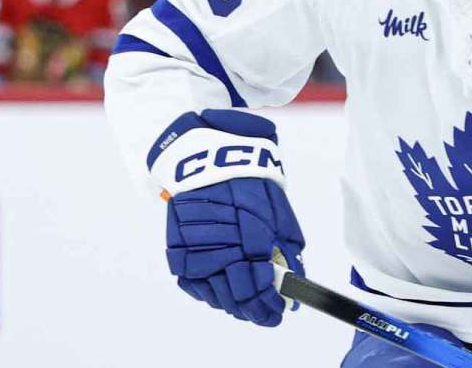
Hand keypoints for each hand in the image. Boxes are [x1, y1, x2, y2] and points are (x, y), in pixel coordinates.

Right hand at [148, 109, 300, 325]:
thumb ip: (288, 250)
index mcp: (251, 238)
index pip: (260, 288)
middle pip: (237, 298)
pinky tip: (224, 291)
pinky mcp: (177, 250)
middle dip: (254, 311)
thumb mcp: (279, 212)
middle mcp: (221, 248)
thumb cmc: (251, 182)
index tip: (279, 313)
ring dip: (233, 305)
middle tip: (266, 314)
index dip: (271, 307)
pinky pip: (193, 285)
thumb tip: (294, 283)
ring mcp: (196, 251)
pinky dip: (210, 293)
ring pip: (215, 296)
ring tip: (248, 305)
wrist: (208, 158)